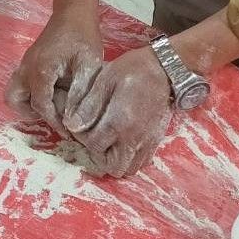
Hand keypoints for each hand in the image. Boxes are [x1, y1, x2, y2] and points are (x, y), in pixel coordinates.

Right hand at [6, 11, 104, 130]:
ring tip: (53, 105)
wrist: (73, 12)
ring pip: (14, 93)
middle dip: (34, 113)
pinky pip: (22, 84)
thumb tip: (74, 120)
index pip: (41, 105)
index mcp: (41, 70)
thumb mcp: (88, 64)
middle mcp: (26, 69)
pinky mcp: (29, 62)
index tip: (70, 131)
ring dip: (30, 104)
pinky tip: (55, 91)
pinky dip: (33, 94)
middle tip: (56, 114)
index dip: (55, 122)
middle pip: (15, 100)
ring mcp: (25, 65)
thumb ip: (80, 93)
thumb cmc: (82, 36)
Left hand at [64, 47, 171, 177]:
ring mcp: (148, 141)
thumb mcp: (105, 81)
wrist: (166, 69)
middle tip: (96, 137)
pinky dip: (131, 157)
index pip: (94, 146)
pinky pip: (142, 162)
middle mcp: (134, 138)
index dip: (84, 138)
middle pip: (113, 167)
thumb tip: (72, 125)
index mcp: (119, 122)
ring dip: (116, 159)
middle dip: (100, 157)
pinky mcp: (157, 140)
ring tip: (110, 140)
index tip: (82, 125)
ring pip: (129, 168)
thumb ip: (88, 105)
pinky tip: (124, 140)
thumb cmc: (133, 70)